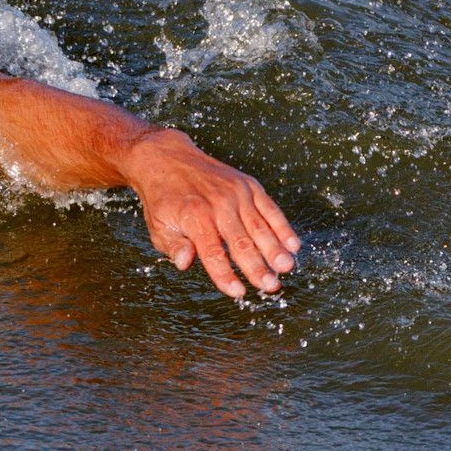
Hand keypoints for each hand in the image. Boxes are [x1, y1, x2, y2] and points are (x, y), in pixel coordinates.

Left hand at [121, 128, 299, 297]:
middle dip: (257, 267)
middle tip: (271, 287)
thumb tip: (185, 263)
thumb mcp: (157, 224)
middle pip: (241, 242)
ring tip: (285, 268)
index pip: (212, 252)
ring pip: (260, 226)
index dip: (225, 275)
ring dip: (275, 249)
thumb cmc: (163, 197)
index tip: (237, 292)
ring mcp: (236, 193)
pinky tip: (293, 245)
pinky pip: (270, 208)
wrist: (167, 158)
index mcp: (194, 216)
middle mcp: (218, 204)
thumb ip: (173, 245)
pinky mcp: (248, 185)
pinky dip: (283, 227)